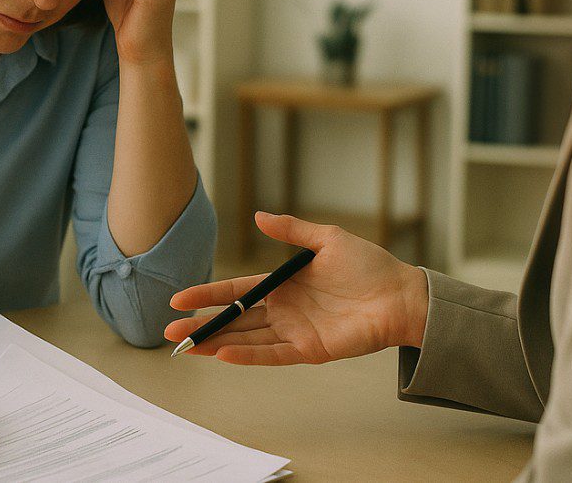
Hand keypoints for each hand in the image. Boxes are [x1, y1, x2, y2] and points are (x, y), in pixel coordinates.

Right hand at [164, 212, 429, 365]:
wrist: (402, 295)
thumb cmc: (370, 266)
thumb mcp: (326, 239)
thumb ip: (291, 230)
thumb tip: (258, 216)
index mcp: (282, 284)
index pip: (235, 290)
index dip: (206, 295)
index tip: (179, 298)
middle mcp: (283, 310)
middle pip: (233, 319)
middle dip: (201, 326)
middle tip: (170, 332)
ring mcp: (294, 332)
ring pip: (245, 339)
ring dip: (216, 343)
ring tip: (186, 345)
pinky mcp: (309, 350)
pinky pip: (271, 354)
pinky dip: (246, 355)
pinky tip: (222, 354)